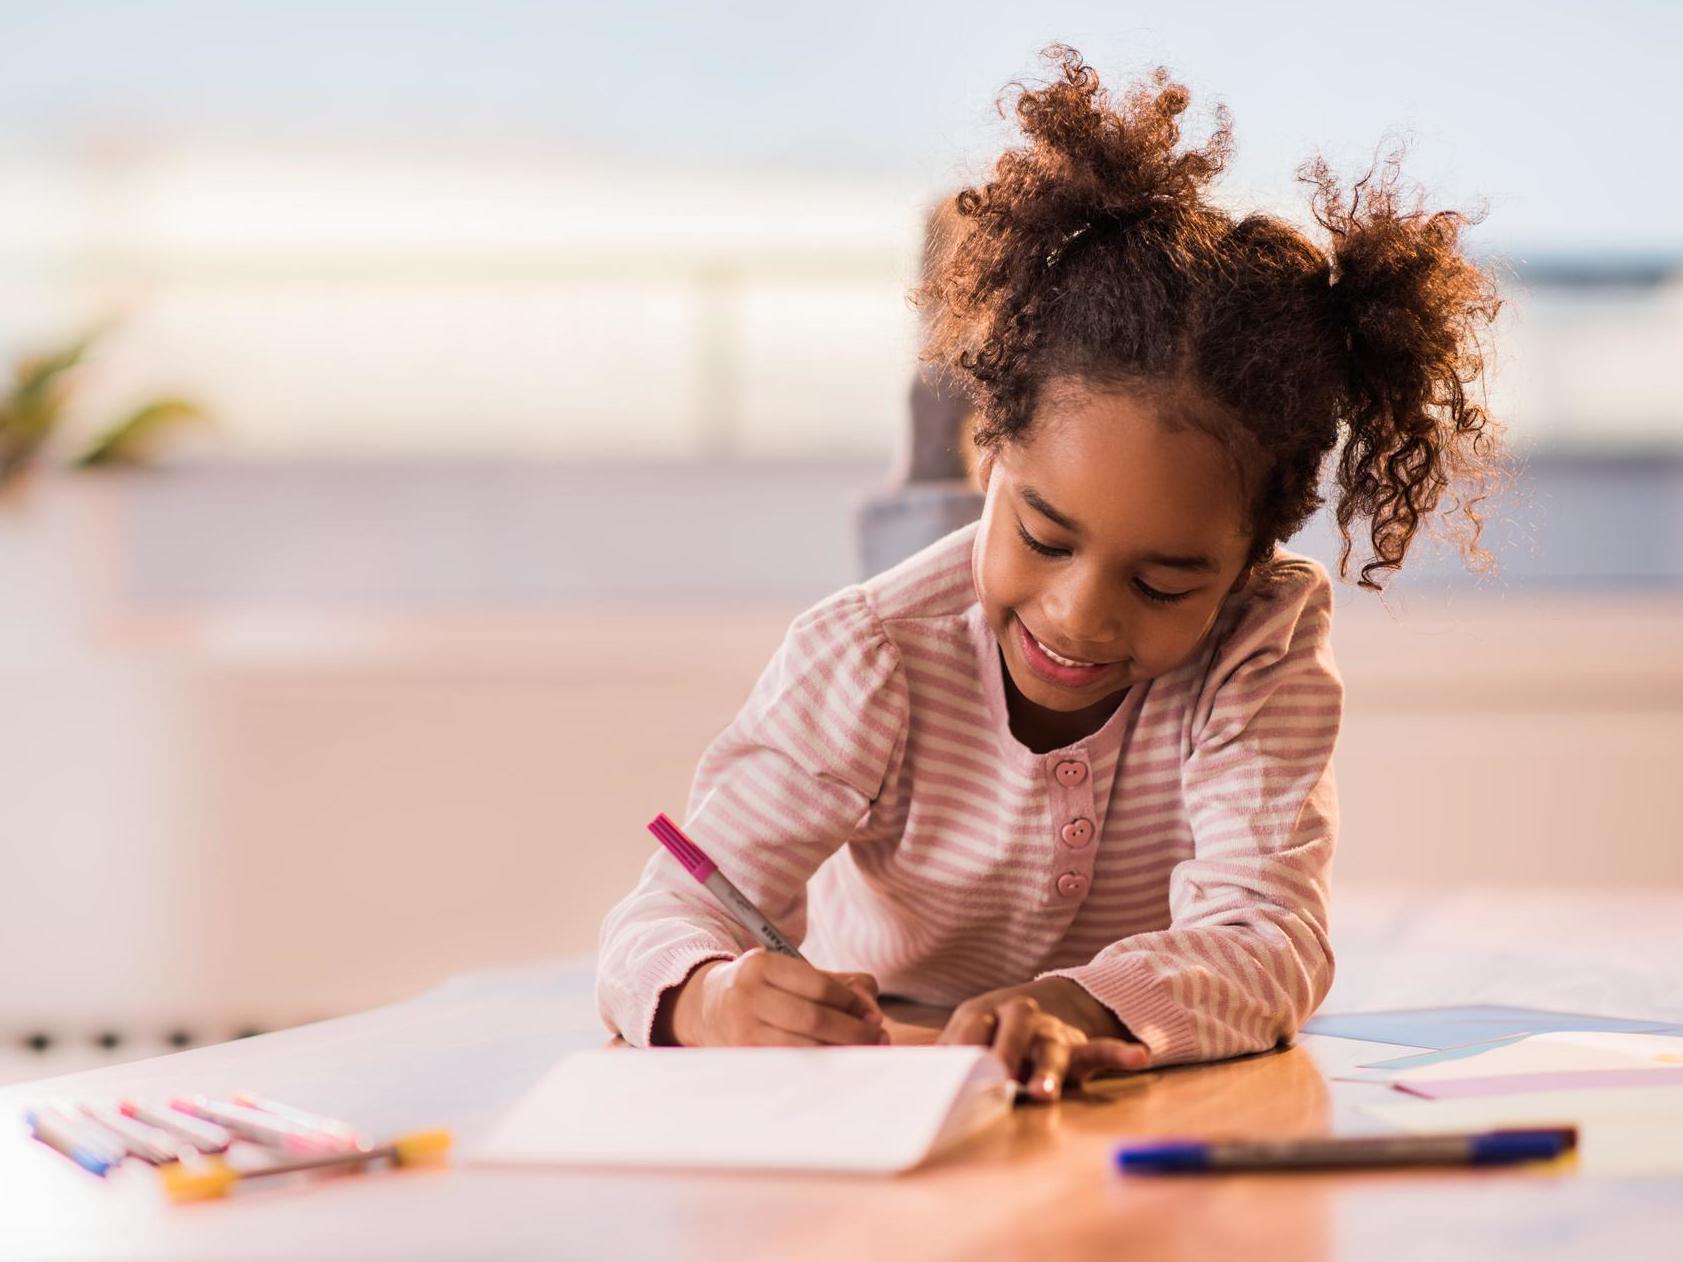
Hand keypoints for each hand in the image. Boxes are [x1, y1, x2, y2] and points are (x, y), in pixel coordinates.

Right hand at [667, 950, 887, 1047]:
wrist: (708, 1007)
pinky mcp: (742, 1059)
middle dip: (853, 1032)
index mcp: (760, 965)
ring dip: (840, 1053)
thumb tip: (871, 1013)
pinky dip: (819, 1068)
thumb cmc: (766, 988)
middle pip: (813, 1020)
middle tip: (878, 1038)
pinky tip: (835, 1064)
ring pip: (803, 1048)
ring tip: (862, 1052)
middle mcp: (745, 996)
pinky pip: (791, 1066)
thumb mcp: (792, 972)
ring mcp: (741, 1031)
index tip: (872, 1015)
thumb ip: (838, 984)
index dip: (852, 1003)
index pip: (819, 987)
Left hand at [937, 979, 1148, 1100]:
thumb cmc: (995, 1026)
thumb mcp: (965, 1029)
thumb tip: (893, 1065)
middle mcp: (1018, 1019)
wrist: (1053, 1001)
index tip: (949, 1075)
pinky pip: (1104, 1048)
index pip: (968, 1029)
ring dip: (1048, 1071)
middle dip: (1002, 1057)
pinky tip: (1138, 1056)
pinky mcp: (1081, 1046)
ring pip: (1052, 1049)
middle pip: (1009, 1032)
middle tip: (996, 1085)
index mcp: (982, 1015)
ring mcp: (1052, 1033)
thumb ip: (938, 1050)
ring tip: (1044, 1094)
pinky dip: (1121, 1052)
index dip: (961, 1050)